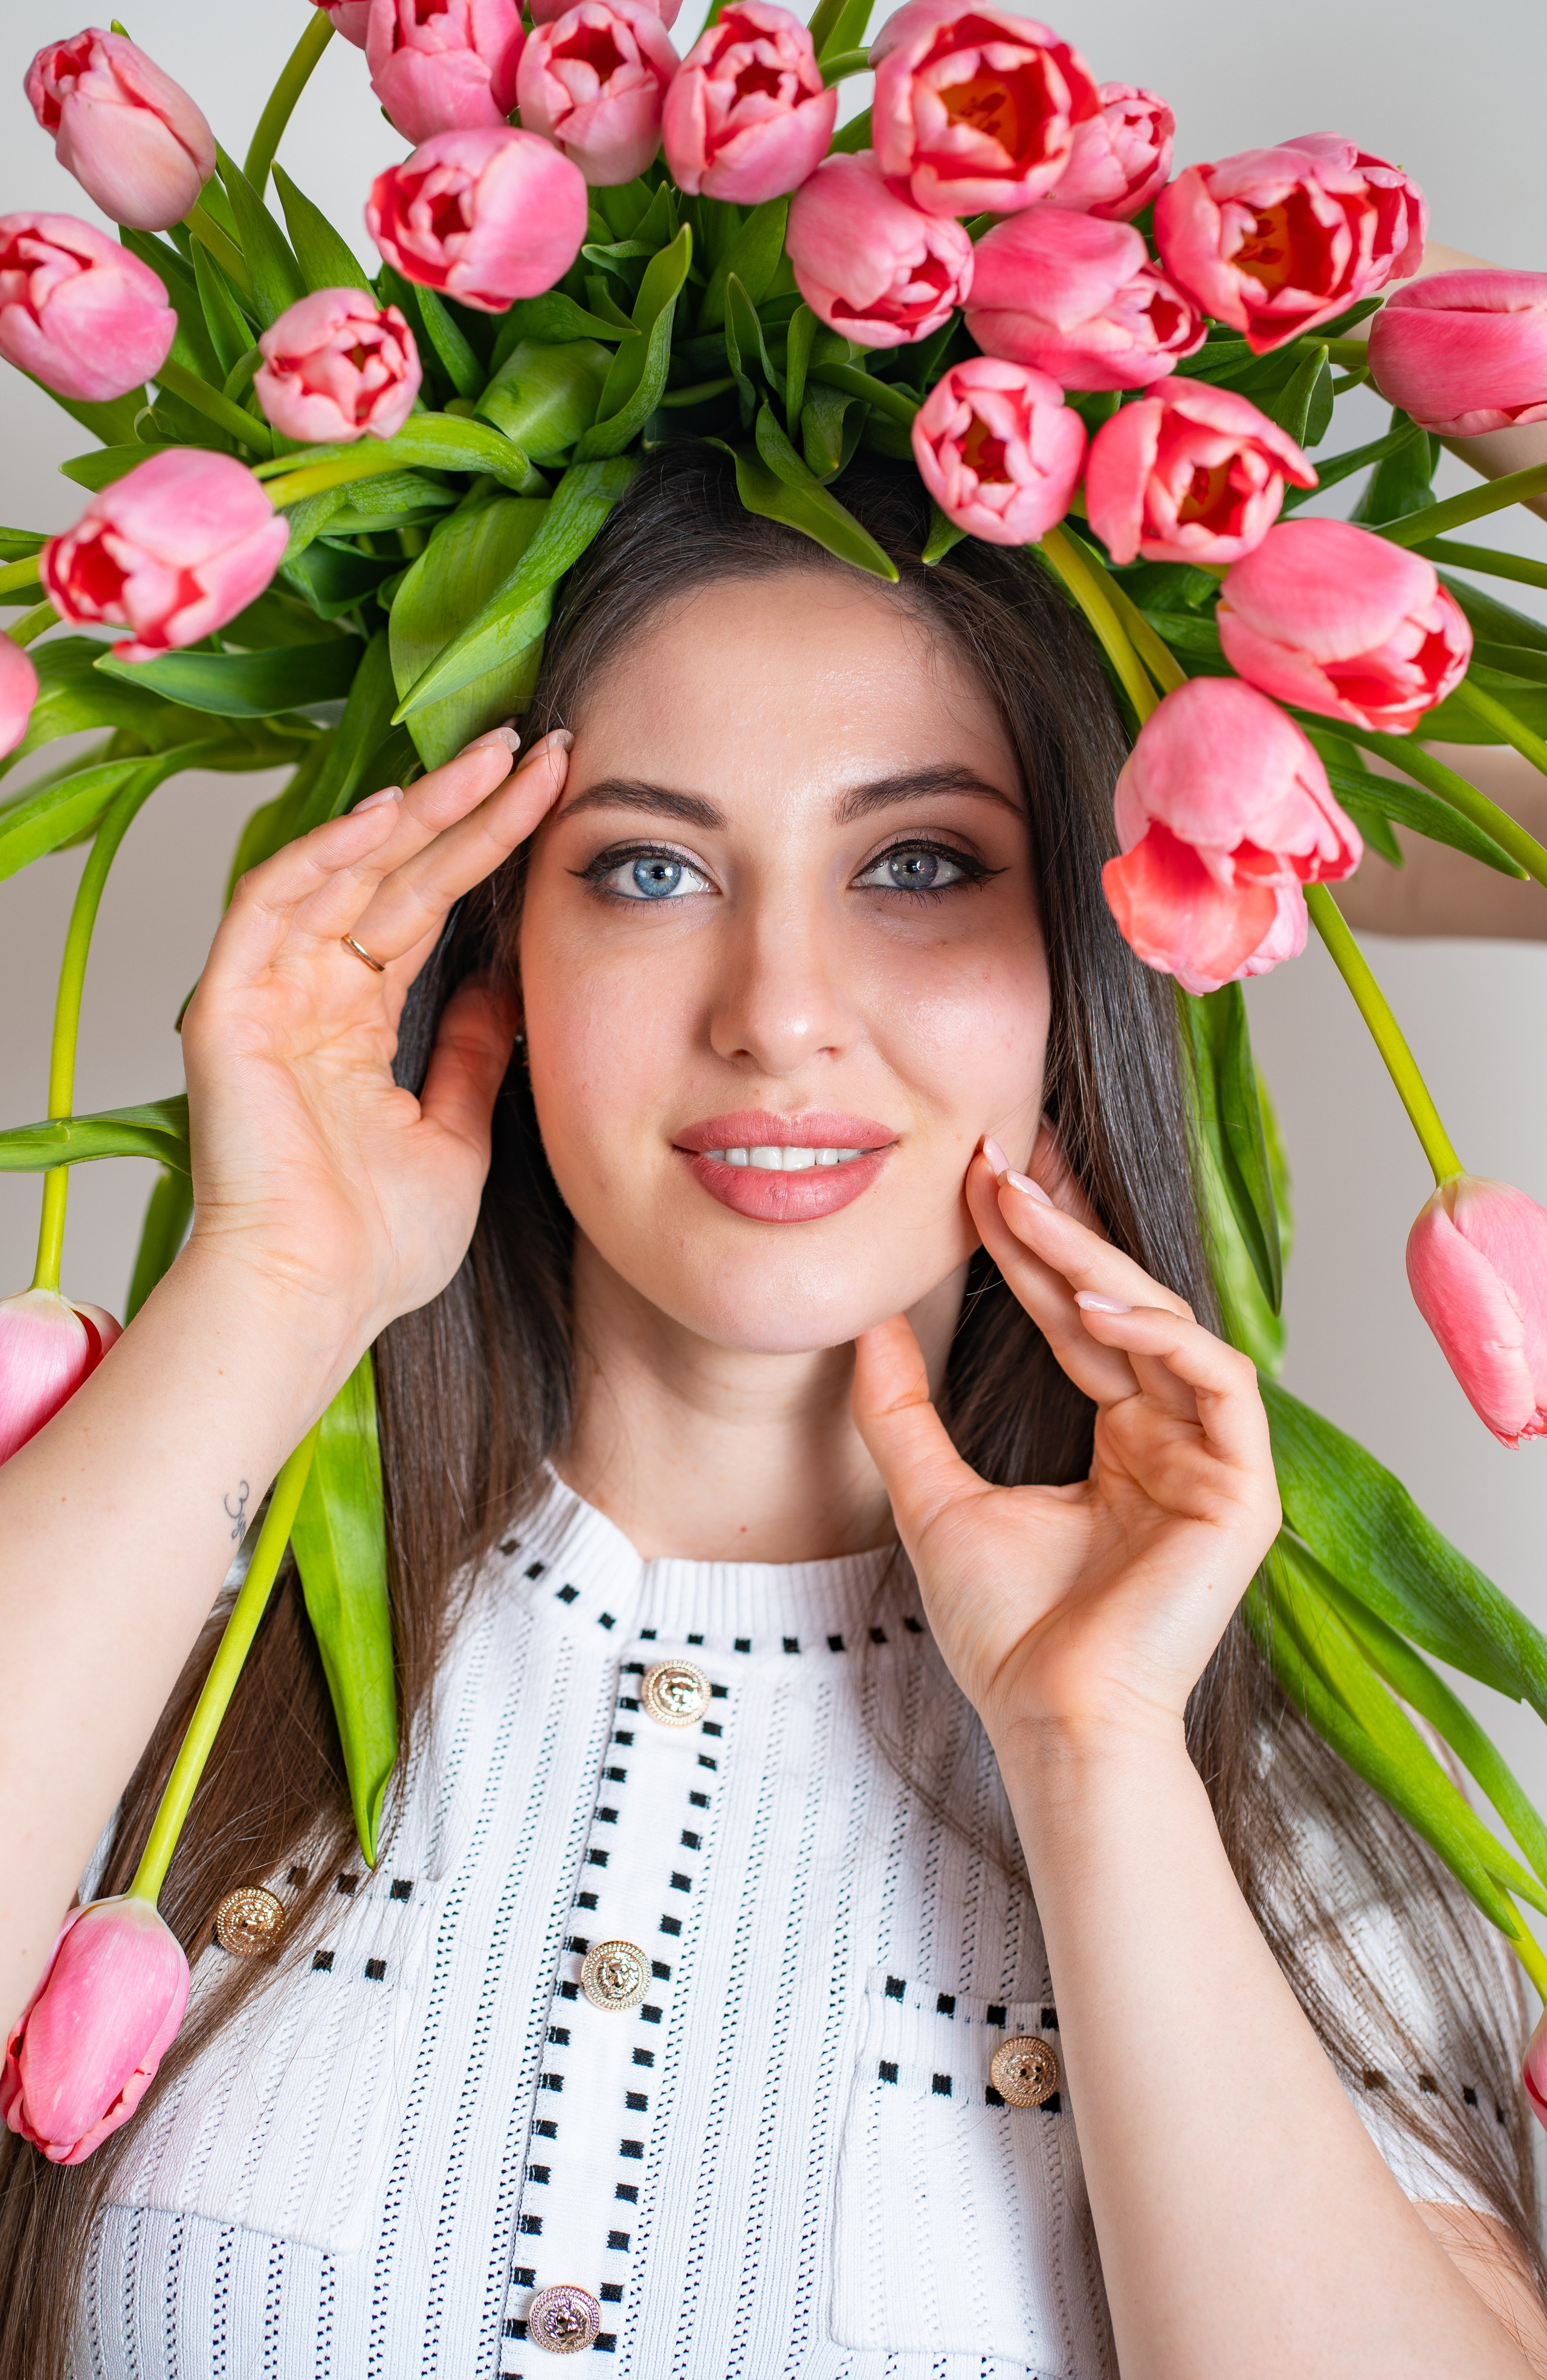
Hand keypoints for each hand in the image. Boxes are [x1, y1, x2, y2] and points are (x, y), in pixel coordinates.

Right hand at [178, 727, 570, 1369]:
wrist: (315, 1300)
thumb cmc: (376, 1247)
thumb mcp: (456, 1131)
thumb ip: (472, 1051)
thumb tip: (504, 984)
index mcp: (357, 1025)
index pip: (430, 909)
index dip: (489, 847)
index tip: (555, 795)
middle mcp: (311, 996)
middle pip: (398, 875)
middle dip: (467, 807)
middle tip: (537, 746)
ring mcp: (268, 996)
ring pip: (345, 871)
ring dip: (417, 811)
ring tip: (490, 759)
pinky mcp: (229, 1006)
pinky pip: (273, 903)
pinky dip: (327, 853)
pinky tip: (391, 811)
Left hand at [851, 1145, 1279, 1754]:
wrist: (1047, 1717)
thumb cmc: (1003, 1632)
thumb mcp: (929, 1497)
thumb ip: (901, 1411)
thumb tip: (865, 1324)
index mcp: (1118, 1441)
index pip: (1076, 1320)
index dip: (1031, 1250)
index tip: (976, 1185)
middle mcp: (1171, 1439)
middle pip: (1124, 1305)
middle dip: (1064, 1230)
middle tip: (1002, 1162)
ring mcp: (1213, 1462)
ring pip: (1173, 1326)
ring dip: (1104, 1268)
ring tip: (1034, 1223)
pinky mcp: (1243, 1490)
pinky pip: (1220, 1382)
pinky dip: (1162, 1336)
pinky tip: (1097, 1307)